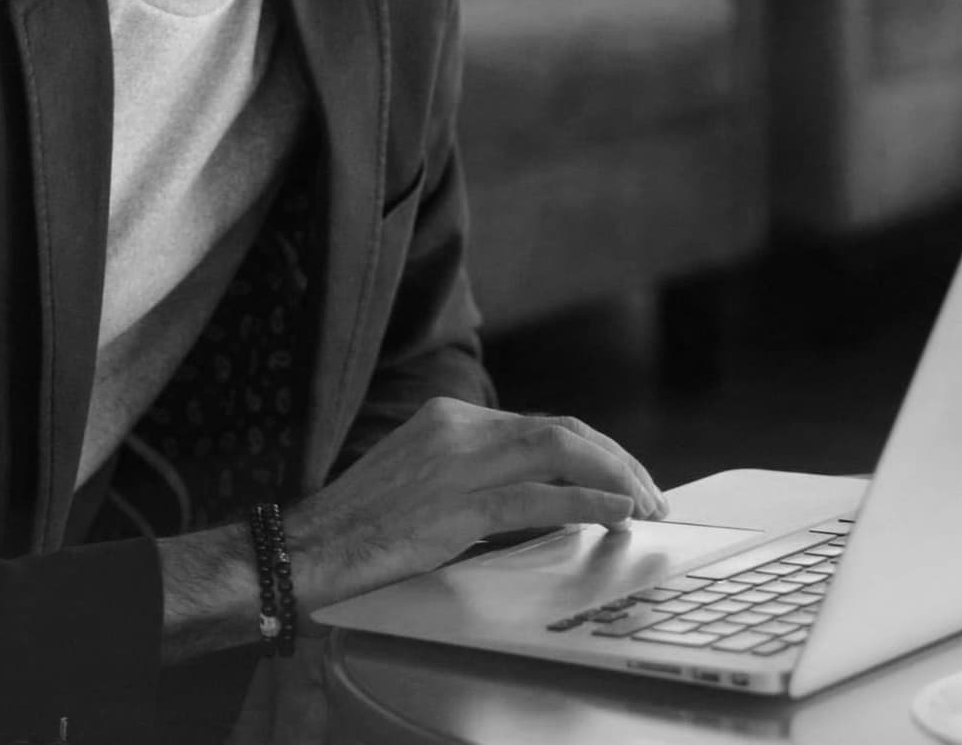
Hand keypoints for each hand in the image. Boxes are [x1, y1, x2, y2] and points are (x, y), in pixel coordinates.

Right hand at [284, 398, 667, 607]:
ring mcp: (457, 465)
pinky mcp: (454, 507)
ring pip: (557, 453)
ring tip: (645, 504)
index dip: (595, 449)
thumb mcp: (424, 475)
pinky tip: (614, 515)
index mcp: (451, 416)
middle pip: (560, 430)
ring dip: (613, 478)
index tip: (624, 475)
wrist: (311, 545)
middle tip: (651, 492)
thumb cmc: (365, 522)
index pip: (543, 423)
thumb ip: (479, 471)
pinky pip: (535, 498)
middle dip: (616, 460)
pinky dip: (584, 504)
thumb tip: (543, 488)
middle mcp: (458, 428)